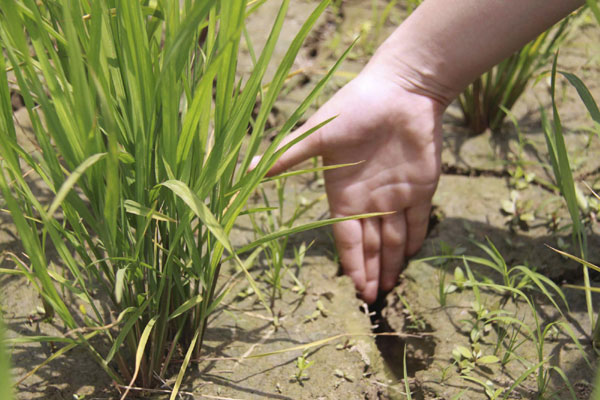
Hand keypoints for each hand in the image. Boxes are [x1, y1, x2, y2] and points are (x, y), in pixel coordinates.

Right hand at [266, 63, 444, 303]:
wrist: (399, 88)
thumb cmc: (355, 109)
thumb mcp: (319, 136)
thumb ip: (289, 155)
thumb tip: (251, 168)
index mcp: (342, 193)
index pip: (346, 238)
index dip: (351, 263)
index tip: (355, 289)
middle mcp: (368, 199)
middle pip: (370, 245)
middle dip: (372, 272)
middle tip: (374, 300)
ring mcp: (396, 194)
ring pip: (394, 239)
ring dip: (393, 263)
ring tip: (391, 288)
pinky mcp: (422, 186)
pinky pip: (418, 221)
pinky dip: (416, 240)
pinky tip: (411, 259)